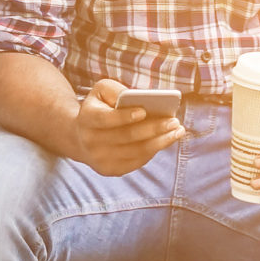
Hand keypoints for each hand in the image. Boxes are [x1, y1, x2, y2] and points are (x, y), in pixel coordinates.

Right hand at [67, 79, 182, 175]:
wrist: (81, 136)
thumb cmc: (99, 107)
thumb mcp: (102, 91)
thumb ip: (117, 90)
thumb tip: (139, 98)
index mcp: (87, 118)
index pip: (106, 119)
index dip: (124, 116)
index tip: (144, 111)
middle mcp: (90, 141)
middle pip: (126, 136)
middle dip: (153, 128)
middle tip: (174, 121)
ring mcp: (99, 159)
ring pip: (136, 151)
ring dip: (160, 142)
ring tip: (178, 131)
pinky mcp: (110, 170)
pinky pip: (137, 161)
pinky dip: (154, 150)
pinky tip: (167, 140)